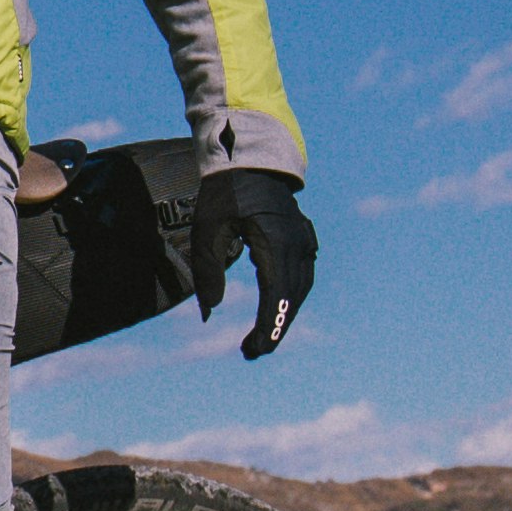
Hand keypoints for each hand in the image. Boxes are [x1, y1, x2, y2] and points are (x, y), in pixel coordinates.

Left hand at [195, 166, 317, 355]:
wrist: (249, 158)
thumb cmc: (224, 192)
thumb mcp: (207, 229)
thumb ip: (207, 271)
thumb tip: (209, 312)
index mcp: (276, 242)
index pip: (276, 296)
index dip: (268, 327)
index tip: (255, 350)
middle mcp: (297, 244)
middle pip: (291, 299)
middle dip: (274, 329)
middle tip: (251, 352)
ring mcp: (304, 240)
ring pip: (300, 290)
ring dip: (283, 316)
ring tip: (260, 338)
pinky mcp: (302, 238)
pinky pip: (302, 276)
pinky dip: (290, 298)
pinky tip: (275, 310)